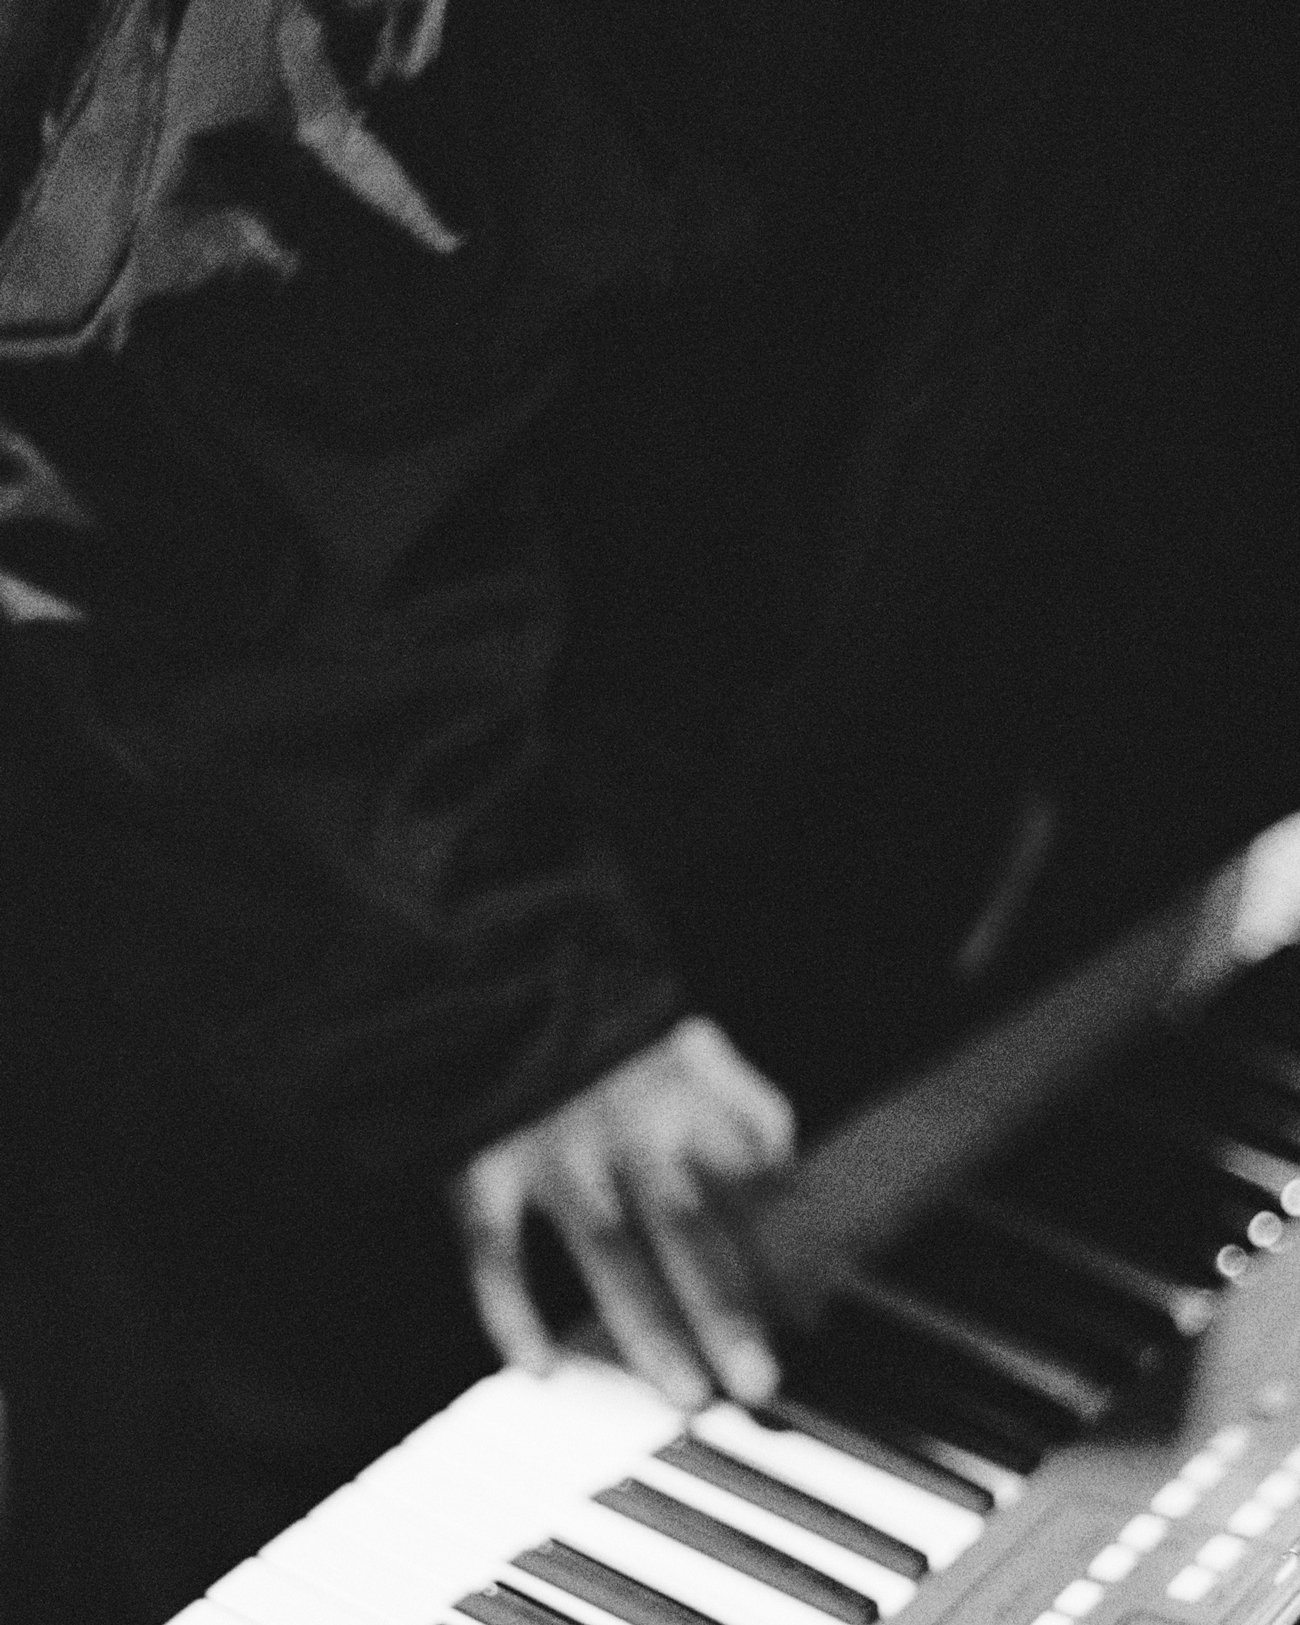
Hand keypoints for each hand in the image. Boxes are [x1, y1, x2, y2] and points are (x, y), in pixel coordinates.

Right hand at [454, 1015, 796, 1410]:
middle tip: (758, 1380)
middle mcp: (625, 1118)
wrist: (498, 966)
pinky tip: (541, 1369)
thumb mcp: (693, 1035)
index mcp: (686, 1088)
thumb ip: (747, 1100)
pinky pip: (494, 1247)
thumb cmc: (606, 1014)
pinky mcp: (482, 1158)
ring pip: (607, 1246)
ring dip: (646, 1323)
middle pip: (686, 1224)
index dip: (781, 1253)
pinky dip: (511, 1311)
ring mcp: (553, 1142)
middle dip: (726, 1306)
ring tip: (683, 1392)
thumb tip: (788, 1174)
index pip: (747, 1182)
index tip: (807, 1318)